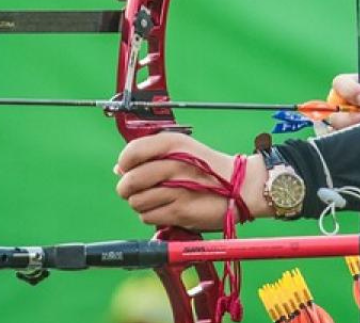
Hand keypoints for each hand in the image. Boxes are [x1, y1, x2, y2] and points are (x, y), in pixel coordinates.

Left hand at [115, 132, 271, 229]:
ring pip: (136, 202)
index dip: (125, 164)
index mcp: (172, 142)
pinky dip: (153, 216)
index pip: (130, 153)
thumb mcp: (180, 150)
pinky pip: (148, 217)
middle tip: (139, 190)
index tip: (130, 169)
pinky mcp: (180, 210)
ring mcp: (177, 188)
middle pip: (129, 181)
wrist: (240, 187)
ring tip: (158, 200)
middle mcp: (173, 163)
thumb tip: (119, 168)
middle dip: (128, 189)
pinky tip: (168, 209)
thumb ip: (149, 155)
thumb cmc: (206, 168)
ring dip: (142, 204)